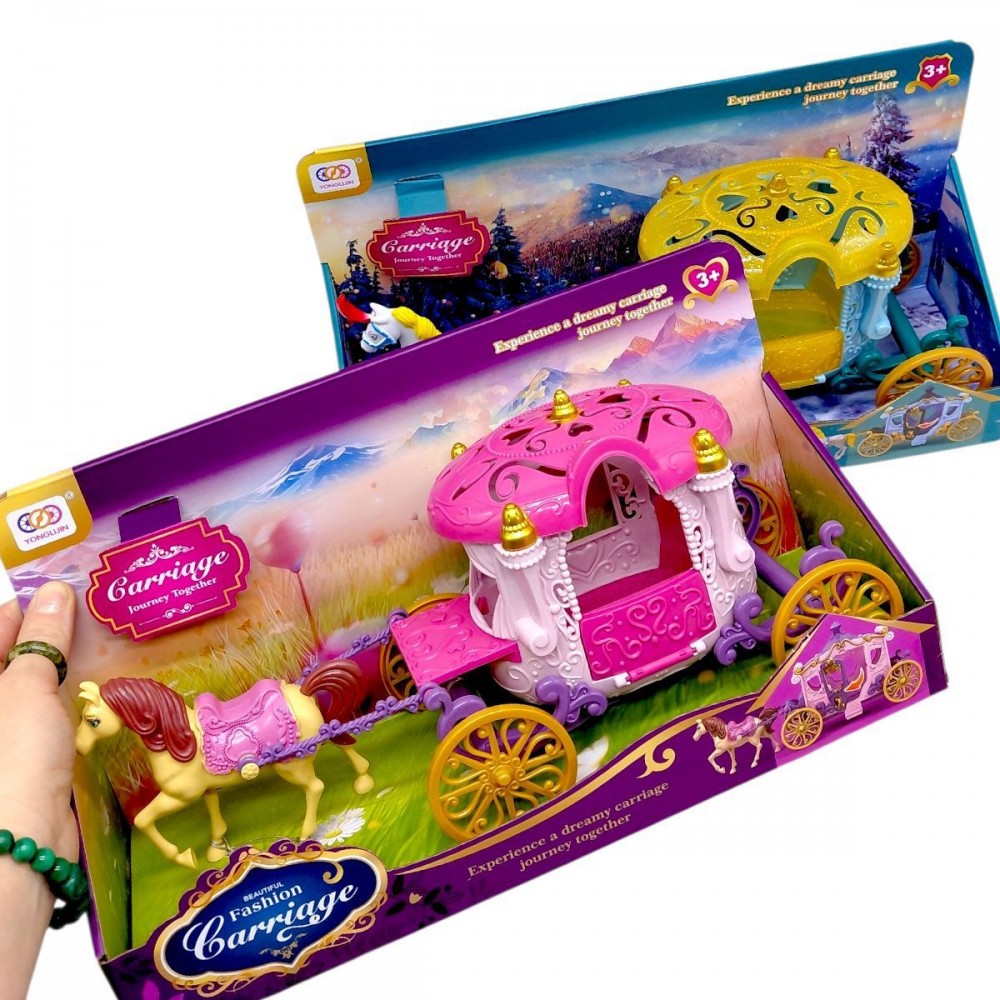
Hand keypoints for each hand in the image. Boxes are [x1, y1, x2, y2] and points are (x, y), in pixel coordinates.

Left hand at [0, 583, 78, 859]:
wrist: (21, 842)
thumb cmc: (13, 756)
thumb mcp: (27, 685)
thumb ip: (42, 638)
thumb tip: (55, 590)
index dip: (26, 608)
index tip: (65, 588)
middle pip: (15, 661)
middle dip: (52, 638)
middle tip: (95, 613)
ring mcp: (7, 739)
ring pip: (37, 692)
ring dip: (68, 672)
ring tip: (110, 646)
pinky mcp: (28, 762)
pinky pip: (52, 720)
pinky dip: (75, 705)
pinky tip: (105, 693)